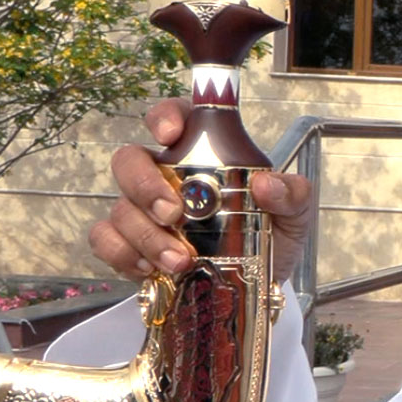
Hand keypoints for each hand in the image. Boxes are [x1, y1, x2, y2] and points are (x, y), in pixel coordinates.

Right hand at [87, 98, 313, 284]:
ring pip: (121, 208)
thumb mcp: (295, 212)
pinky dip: (124, 255)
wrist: (259, 283)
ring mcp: (143, 210)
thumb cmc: (272, 233)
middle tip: (173, 212)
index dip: (164, 117)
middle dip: (143, 185)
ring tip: (180, 260)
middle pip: (129, 161)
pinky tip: (151, 269)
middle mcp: (165, 176)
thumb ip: (292, 194)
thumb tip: (266, 184)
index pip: (174, 117)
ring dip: (146, 235)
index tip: (170, 134)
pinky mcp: (132, 245)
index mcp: (203, 153)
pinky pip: (107, 241)